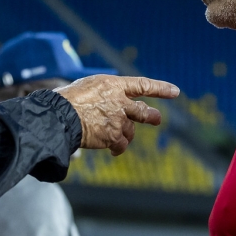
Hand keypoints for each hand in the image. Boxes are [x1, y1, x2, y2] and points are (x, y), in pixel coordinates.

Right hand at [55, 76, 178, 155]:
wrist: (60, 116)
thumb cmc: (66, 100)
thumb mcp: (86, 87)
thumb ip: (103, 95)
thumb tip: (108, 106)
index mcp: (112, 85)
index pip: (142, 85)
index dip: (160, 88)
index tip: (175, 91)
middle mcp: (120, 101)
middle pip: (144, 111)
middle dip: (152, 116)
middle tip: (156, 119)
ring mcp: (118, 120)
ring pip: (130, 131)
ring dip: (125, 135)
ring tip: (115, 139)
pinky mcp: (113, 136)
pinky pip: (121, 145)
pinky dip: (118, 149)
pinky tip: (113, 151)